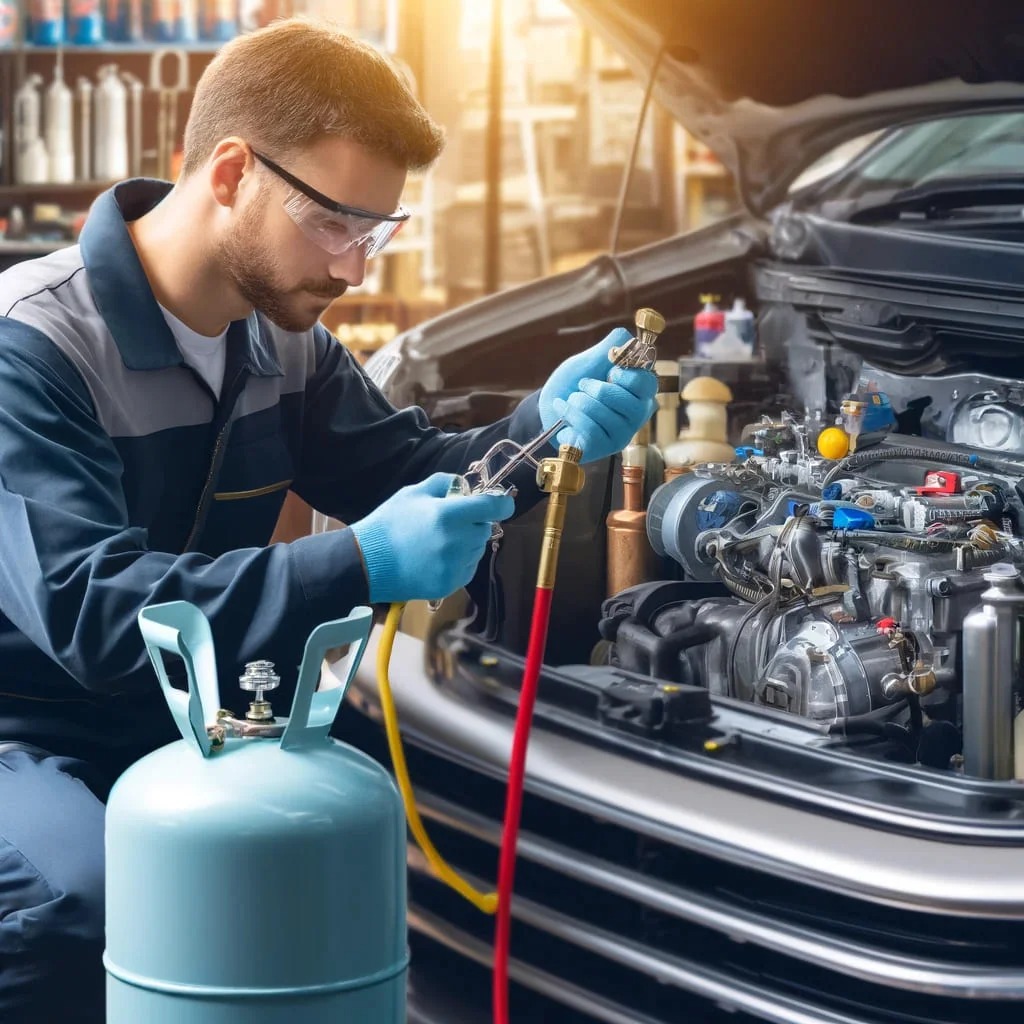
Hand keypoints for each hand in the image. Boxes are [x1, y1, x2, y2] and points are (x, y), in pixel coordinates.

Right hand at [350, 473, 514, 603]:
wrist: (367, 563)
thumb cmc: (389, 524)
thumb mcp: (413, 493)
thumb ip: (444, 483)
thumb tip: (464, 486)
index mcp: (449, 515)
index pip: (494, 507)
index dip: (501, 503)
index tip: (500, 502)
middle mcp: (457, 541)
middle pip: (485, 529)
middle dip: (474, 523)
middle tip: (451, 523)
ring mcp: (454, 565)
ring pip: (477, 549)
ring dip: (467, 543)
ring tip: (439, 542)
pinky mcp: (450, 584)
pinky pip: (468, 568)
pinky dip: (460, 561)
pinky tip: (436, 557)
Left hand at [538, 328, 657, 462]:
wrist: (549, 407)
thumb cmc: (574, 384)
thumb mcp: (588, 361)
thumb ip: (608, 348)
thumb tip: (625, 337)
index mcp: (640, 390)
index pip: (648, 384)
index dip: (628, 377)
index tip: (611, 371)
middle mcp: (637, 414)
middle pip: (629, 402)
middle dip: (598, 389)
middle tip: (584, 385)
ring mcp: (622, 433)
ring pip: (606, 415)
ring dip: (580, 401)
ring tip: (572, 398)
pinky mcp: (604, 448)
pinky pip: (590, 430)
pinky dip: (571, 414)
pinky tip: (564, 409)